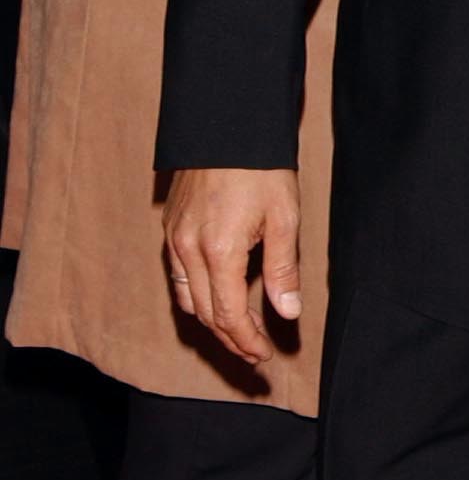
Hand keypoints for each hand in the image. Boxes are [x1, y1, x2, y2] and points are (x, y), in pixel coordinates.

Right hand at [163, 167, 301, 367]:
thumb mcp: (284, 219)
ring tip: (238, 332)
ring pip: (186, 298)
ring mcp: (174, 238)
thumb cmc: (261, 169)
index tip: (263, 354)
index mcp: (218, 251)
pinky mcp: (171, 227)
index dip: (245, 340)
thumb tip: (287, 313)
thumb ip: (283, 270)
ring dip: (211, 320)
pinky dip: (196, 296)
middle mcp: (187, 249)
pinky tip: (216, 298)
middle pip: (204, 313)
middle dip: (229, 338)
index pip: (227, 315)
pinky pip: (178, 276)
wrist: (228, 125)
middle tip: (254, 352)